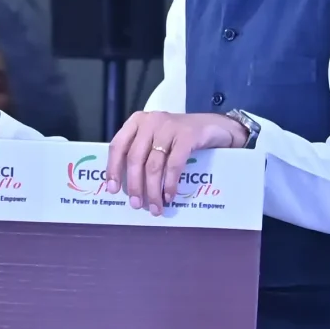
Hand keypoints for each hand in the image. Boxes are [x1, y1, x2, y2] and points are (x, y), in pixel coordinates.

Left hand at [106, 110, 247, 213]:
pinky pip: (174, 165)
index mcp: (138, 122)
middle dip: (135, 185)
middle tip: (137, 205)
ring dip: (153, 190)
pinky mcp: (187, 136)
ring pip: (153, 165)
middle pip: (135, 158)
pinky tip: (169, 196)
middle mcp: (151, 121)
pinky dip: (170, 184)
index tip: (113, 190)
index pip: (118, 145)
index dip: (113, 169)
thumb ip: (142, 152)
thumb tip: (128, 185)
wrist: (216, 126)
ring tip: (155, 207)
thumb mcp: (157, 138)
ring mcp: (169, 127)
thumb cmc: (181, 136)